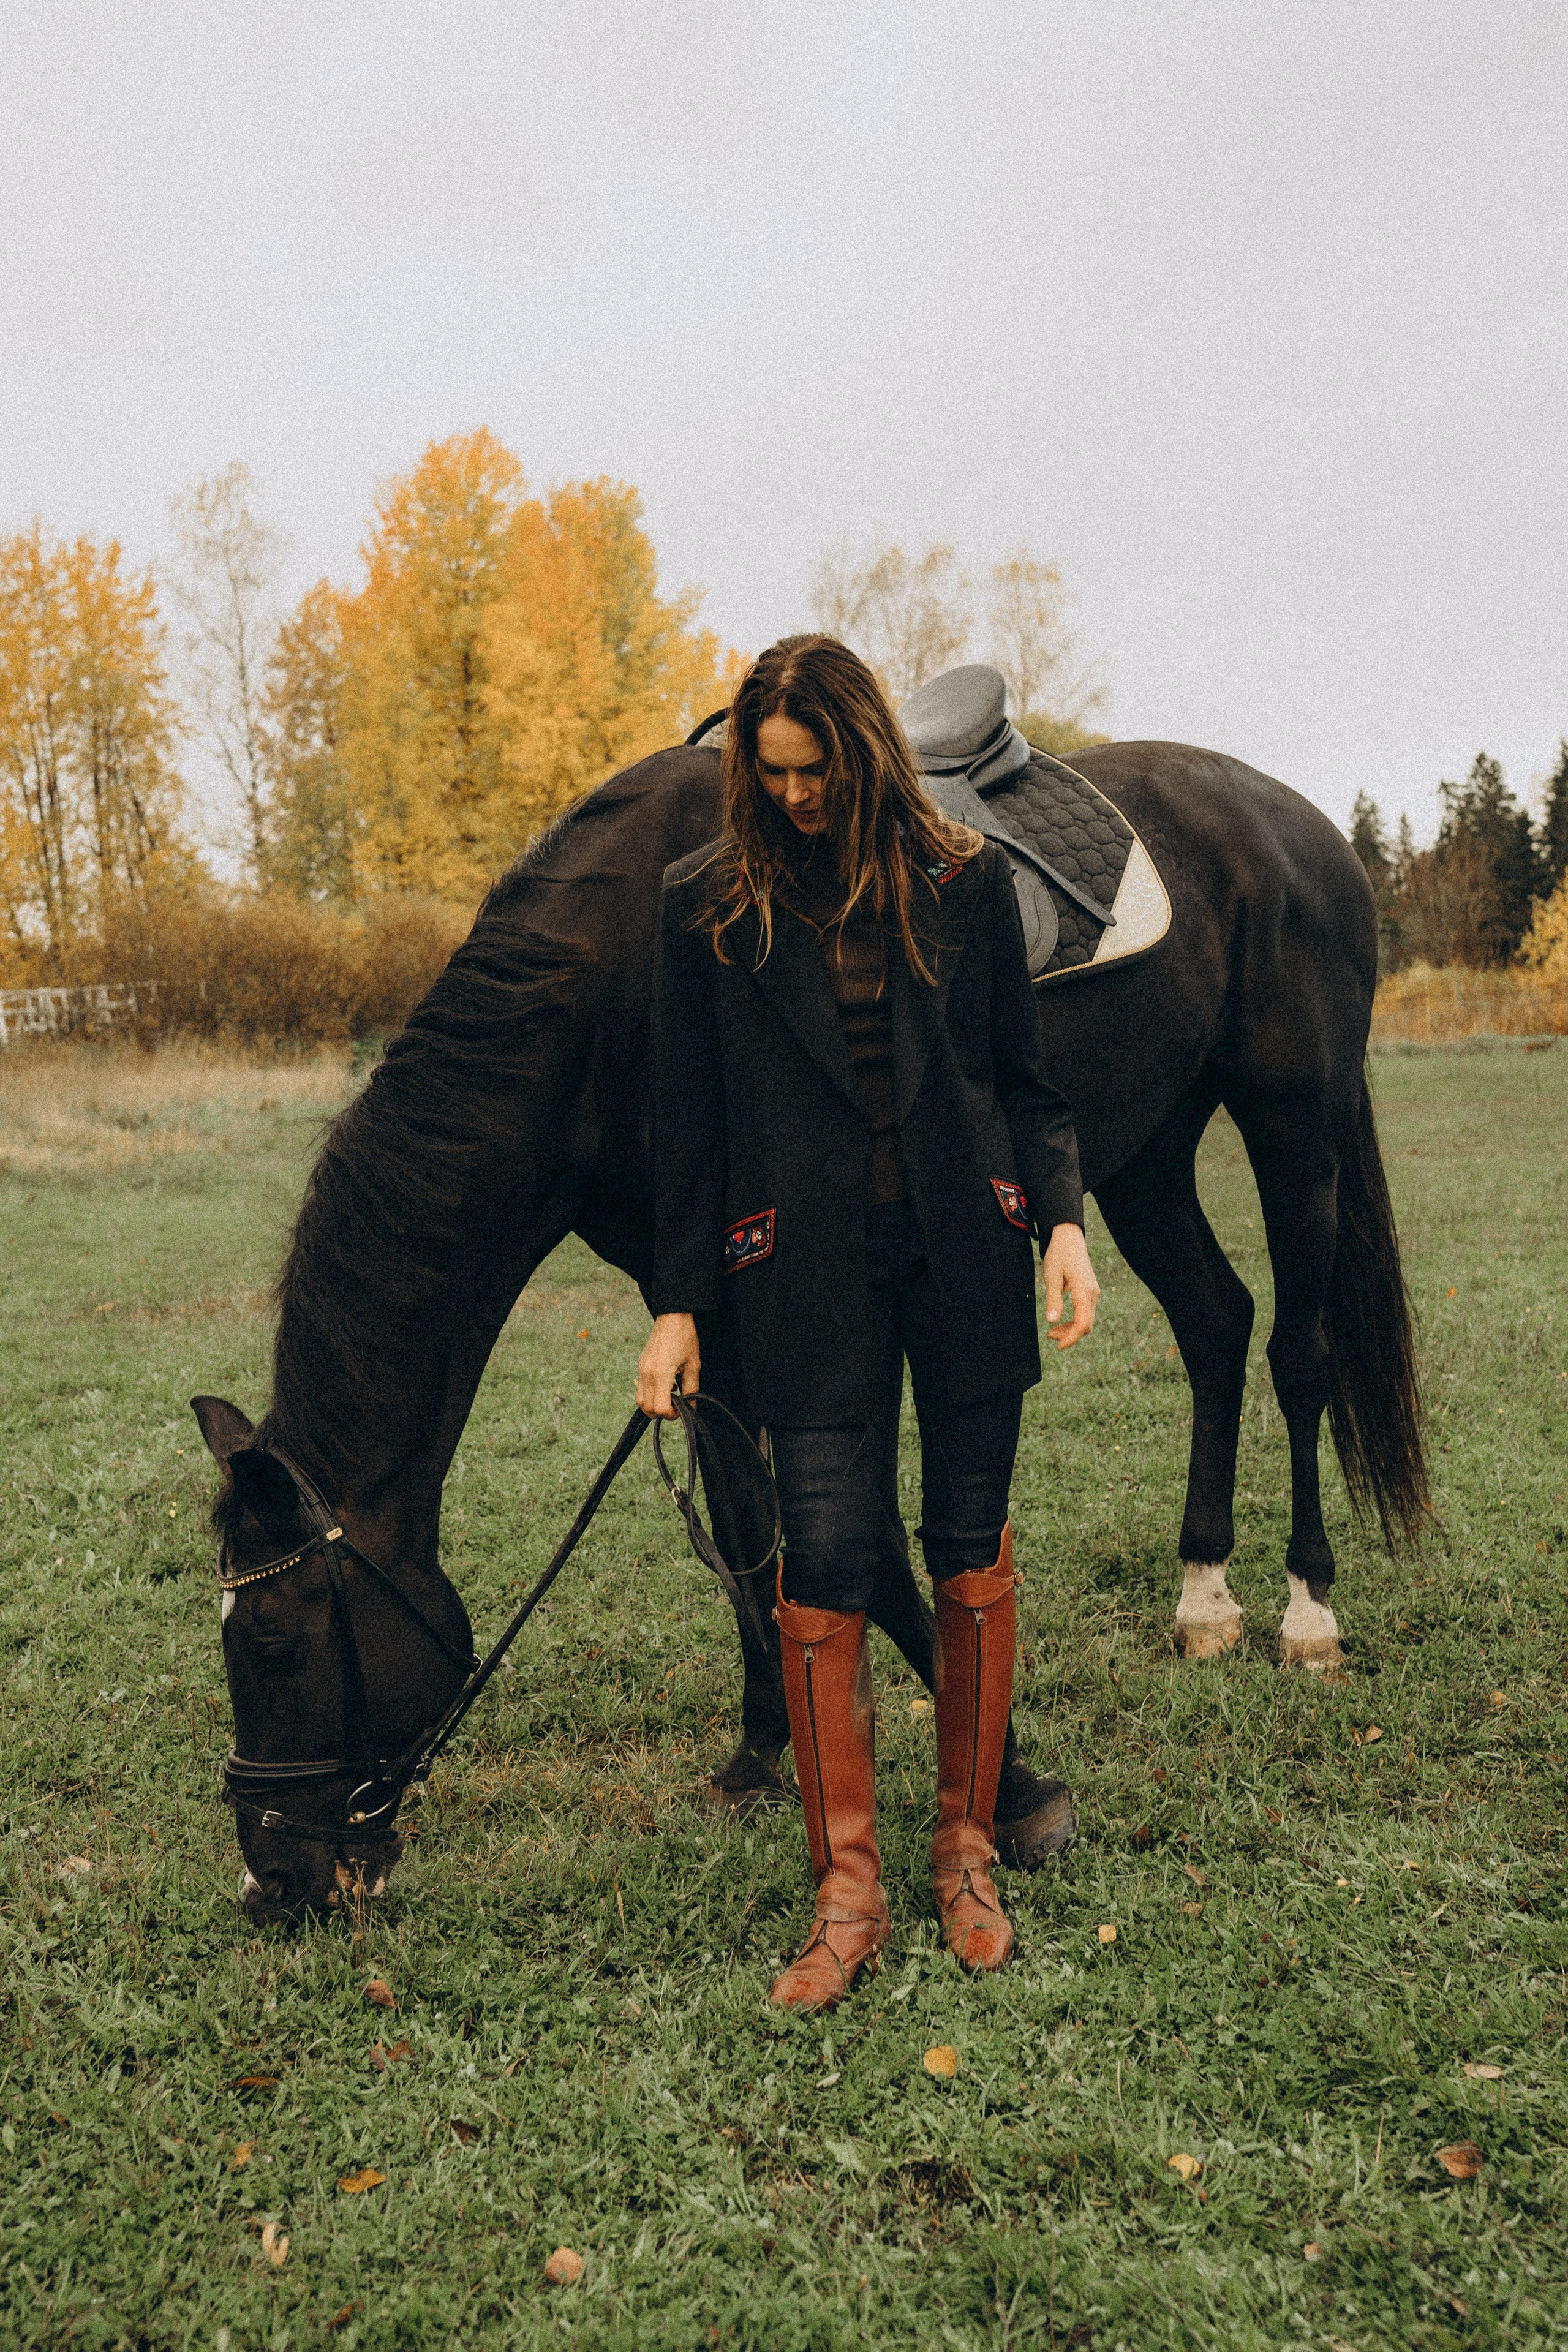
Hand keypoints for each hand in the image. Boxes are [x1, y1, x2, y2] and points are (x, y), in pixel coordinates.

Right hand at [636, 1313, 700, 1417]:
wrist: (672, 1317)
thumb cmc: (685, 1338)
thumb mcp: (693, 1365)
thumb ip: (691, 1388)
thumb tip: (691, 1406)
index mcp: (660, 1374)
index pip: (659, 1407)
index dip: (671, 1414)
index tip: (681, 1409)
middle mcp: (647, 1373)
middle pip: (646, 1408)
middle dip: (661, 1412)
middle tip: (676, 1405)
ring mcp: (641, 1369)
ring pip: (640, 1400)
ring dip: (653, 1405)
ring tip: (670, 1396)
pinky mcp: (640, 1365)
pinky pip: (640, 1388)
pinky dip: (650, 1394)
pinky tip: (665, 1385)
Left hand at [1042, 1223, 1099, 1349]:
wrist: (1069, 1238)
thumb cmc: (1059, 1254)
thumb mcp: (1051, 1277)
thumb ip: (1053, 1299)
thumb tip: (1052, 1322)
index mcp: (1084, 1290)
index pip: (1082, 1323)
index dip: (1071, 1338)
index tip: (1059, 1346)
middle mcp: (1093, 1293)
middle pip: (1086, 1325)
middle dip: (1069, 1335)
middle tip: (1049, 1336)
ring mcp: (1093, 1292)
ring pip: (1086, 1320)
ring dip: (1071, 1329)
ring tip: (1052, 1332)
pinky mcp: (1090, 1291)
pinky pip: (1085, 1312)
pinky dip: (1074, 1320)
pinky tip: (1061, 1321)